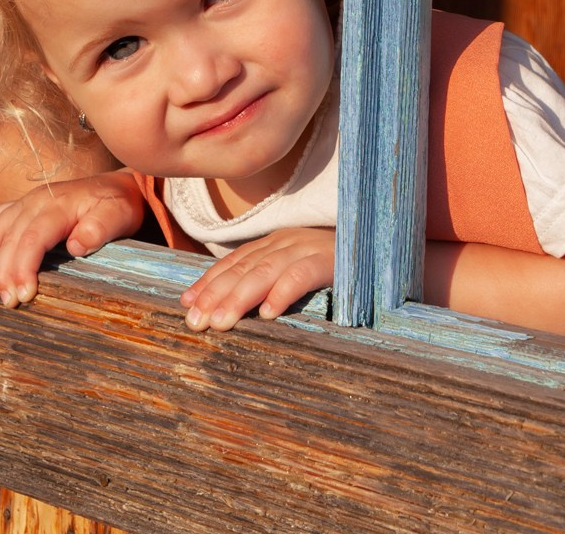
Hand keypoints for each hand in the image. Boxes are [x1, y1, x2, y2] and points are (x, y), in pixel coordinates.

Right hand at [0, 171, 146, 307]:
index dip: (24, 267)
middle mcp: (37, 200)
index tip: (25, 294)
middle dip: (4, 272)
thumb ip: (100, 228)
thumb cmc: (119, 205)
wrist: (117, 186)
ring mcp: (27, 201)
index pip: (33, 238)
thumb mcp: (120, 215)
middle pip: (10, 238)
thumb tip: (77, 245)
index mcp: (59, 205)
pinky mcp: (23, 205)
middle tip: (8, 302)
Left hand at [179, 227, 333, 331]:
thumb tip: (225, 308)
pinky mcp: (331, 260)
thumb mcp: (295, 270)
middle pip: (243, 269)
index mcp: (274, 244)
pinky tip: (270, 314)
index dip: (208, 282)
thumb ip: (267, 281)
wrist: (378, 248)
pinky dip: (284, 292)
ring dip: (240, 298)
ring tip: (222, 323)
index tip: (186, 304)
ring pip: (266, 271)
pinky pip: (302, 275)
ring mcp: (308, 248)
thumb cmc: (334, 269)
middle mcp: (286, 242)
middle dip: (216, 295)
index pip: (233, 263)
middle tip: (196, 322)